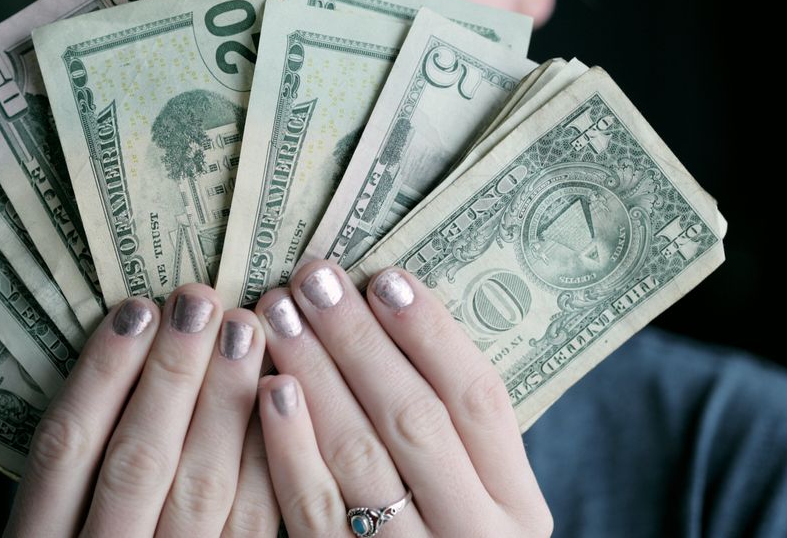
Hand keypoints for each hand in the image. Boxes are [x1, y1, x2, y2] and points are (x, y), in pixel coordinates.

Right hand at [4, 284, 280, 536]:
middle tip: (202, 300)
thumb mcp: (50, 526)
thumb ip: (75, 464)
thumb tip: (131, 341)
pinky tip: (276, 401)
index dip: (101, 374)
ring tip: (245, 332)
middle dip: (173, 375)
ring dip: (224, 406)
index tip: (136, 309)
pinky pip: (252, 526)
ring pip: (200, 491)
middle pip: (137, 460)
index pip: (65, 448)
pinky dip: (264, 461)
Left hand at [253, 261, 553, 536]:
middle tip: (314, 279)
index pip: (479, 400)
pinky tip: (269, 390)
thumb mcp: (475, 494)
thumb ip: (451, 434)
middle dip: (359, 341)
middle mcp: (475, 534)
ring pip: (360, 457)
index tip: (384, 276)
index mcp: (517, 505)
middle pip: (414, 419)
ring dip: (315, 376)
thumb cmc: (443, 535)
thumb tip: (389, 312)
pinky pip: (313, 508)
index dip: (431, 333)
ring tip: (279, 315)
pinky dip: (288, 445)